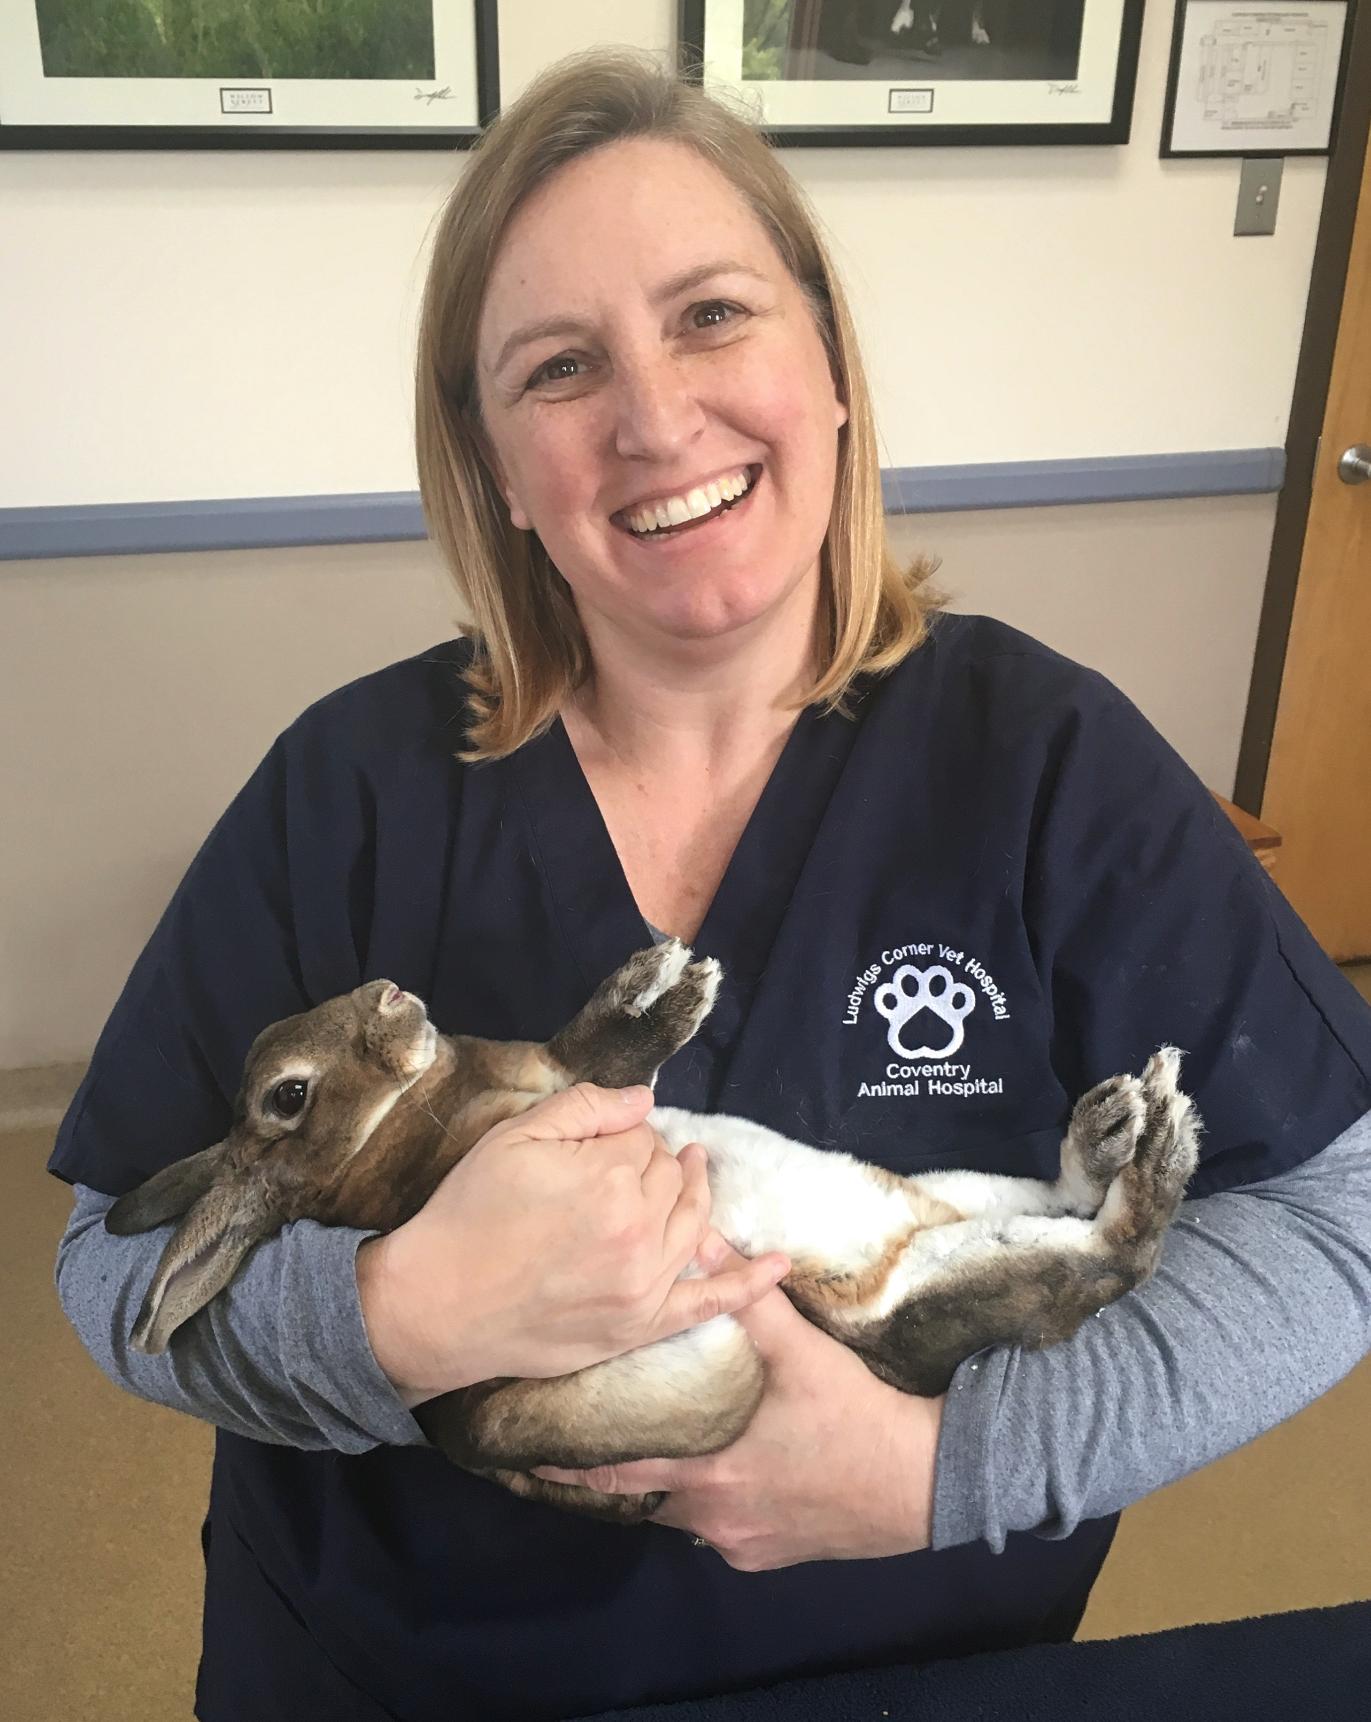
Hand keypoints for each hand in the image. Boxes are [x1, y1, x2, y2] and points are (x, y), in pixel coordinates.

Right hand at [356, 1084, 789, 1402]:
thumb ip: (586, 1107)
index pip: (644, 1137)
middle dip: (654, 1163)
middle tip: (621, 1164)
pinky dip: (750, 1284)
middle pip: (672, 1177)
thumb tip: (646, 1101)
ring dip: (695, 1194)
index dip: (621, 1135)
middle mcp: (638, 1229)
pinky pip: (711, 1302)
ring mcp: (646, 1283)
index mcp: (609, 1176)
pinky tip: (781, 1265)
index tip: (595, 1144)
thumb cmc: (470, 1213)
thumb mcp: (515, 1137)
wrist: (440, 1303)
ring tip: (692, 1172)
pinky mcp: (643, 1325)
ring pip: (694, 1223)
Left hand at [535, 1235, 944, 1569]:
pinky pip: (721, 1532)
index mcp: (707, 1474)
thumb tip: (705, 1244)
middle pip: (646, 1498)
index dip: (571, 1464)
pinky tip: (720, 1476)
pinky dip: (710, 1506)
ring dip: (669, 1488)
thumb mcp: (801, 1352)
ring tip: (653, 1451)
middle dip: (618, 1472)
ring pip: (683, 1517)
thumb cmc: (854, 1416)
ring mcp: (742, 1546)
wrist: (923, 1482)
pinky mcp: (770, 1558)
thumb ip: (748, 1301)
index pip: (617, 1472)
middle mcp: (713, 1520)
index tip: (528, 1456)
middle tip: (587, 1443)